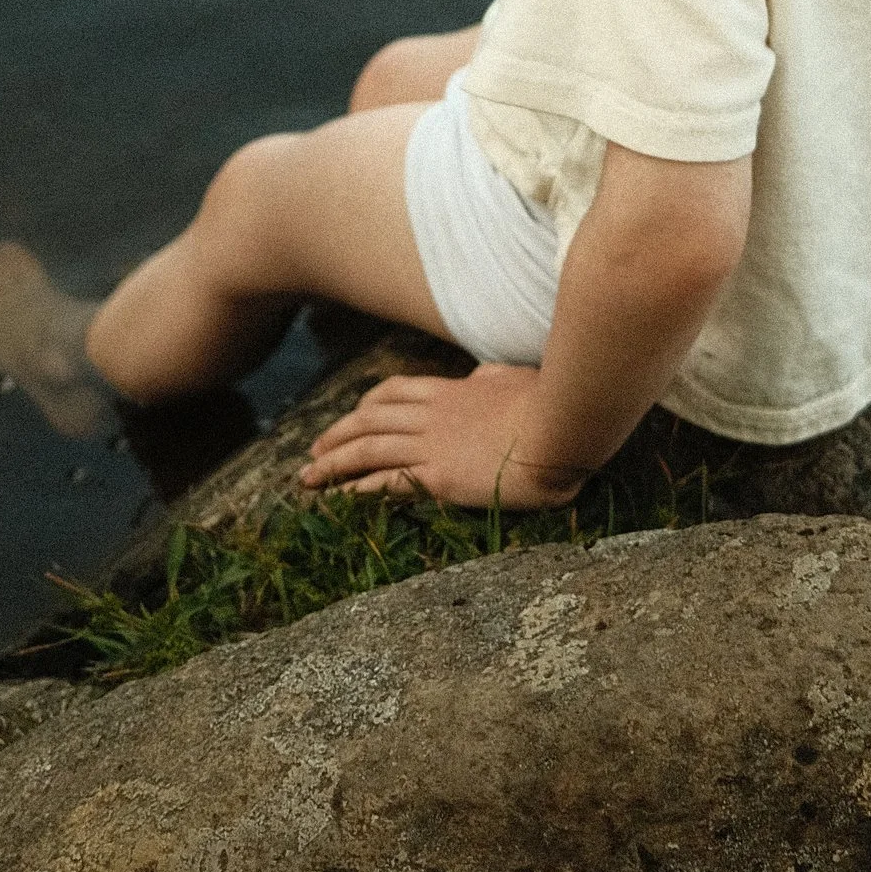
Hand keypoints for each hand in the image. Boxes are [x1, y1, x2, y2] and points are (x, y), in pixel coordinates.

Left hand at [297, 362, 590, 509]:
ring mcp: (435, 445)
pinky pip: (388, 480)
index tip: (353, 414)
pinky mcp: (441, 476)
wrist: (562, 427)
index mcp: (453, 391)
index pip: (397, 392)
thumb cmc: (552, 403)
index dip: (367, 405)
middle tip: (313, 450)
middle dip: (337, 434)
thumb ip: (493, 377)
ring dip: (333, 462)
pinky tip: (340, 496)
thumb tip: (481, 375)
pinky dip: (359, 487)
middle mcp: (434, 415)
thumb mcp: (517, 379)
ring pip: (369, 449)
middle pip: (371, 420)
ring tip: (308, 477)